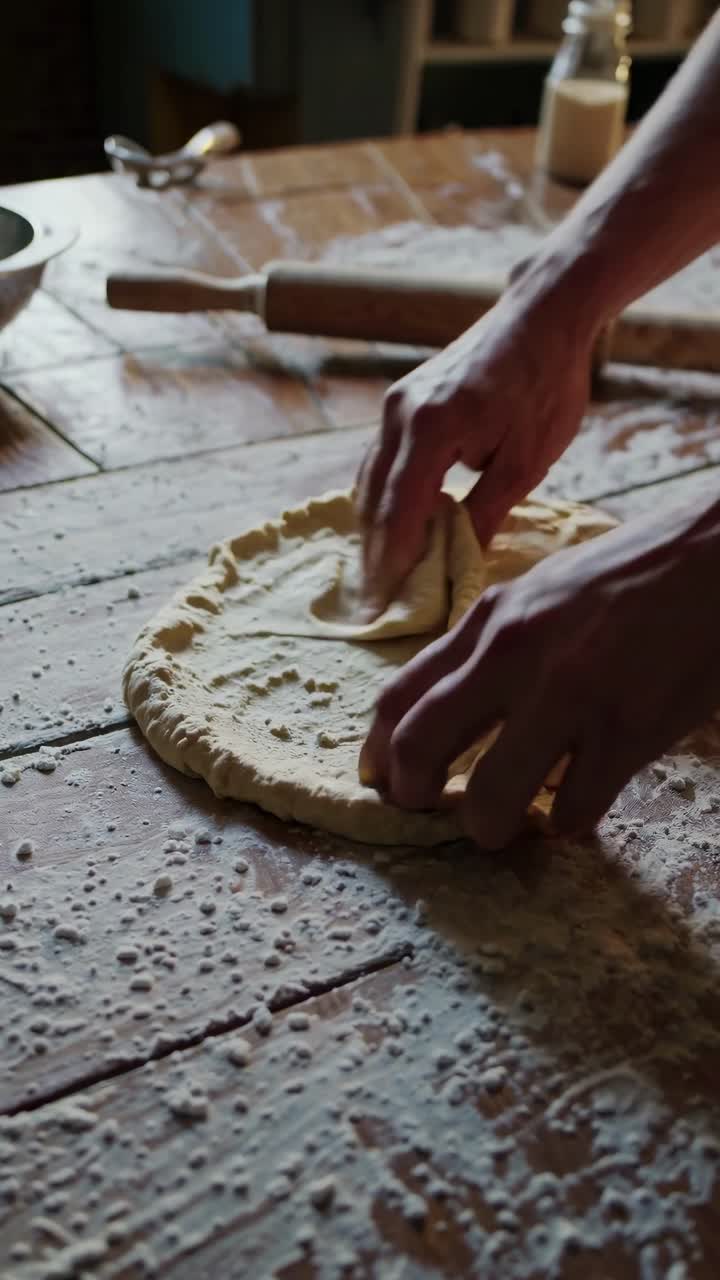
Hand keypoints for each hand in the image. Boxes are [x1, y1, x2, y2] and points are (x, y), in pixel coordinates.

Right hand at [356, 283, 594, 609]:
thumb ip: (486, 512)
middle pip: (373, 501)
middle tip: (373, 604)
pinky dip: (383, 498)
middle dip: (374, 555)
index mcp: (432, 430)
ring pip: (370, 480)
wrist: (541, 314)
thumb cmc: (546, 384)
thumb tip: (459, 562)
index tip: (384, 607)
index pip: (400, 513)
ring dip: (374, 528)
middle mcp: (400, 415)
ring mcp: (395, 404)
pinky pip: (380, 460)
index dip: (391, 565)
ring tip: (380, 575)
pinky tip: (393, 527)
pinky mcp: (400, 400)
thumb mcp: (527, 460)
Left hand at [359, 499, 719, 847]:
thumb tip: (451, 703)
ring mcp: (571, 697)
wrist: (717, 559)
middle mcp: (516, 655)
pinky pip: (573, 810)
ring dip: (489, 828)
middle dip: (412, 795)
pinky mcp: (627, 733)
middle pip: (422, 746)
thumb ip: (492, 643)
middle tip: (427, 810)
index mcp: (491, 619)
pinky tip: (572, 811)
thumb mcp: (541, 592)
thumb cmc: (632, 573)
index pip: (400, 695)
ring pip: (492, 798)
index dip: (379, 750)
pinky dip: (565, 823)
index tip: (381, 778)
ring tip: (505, 826)